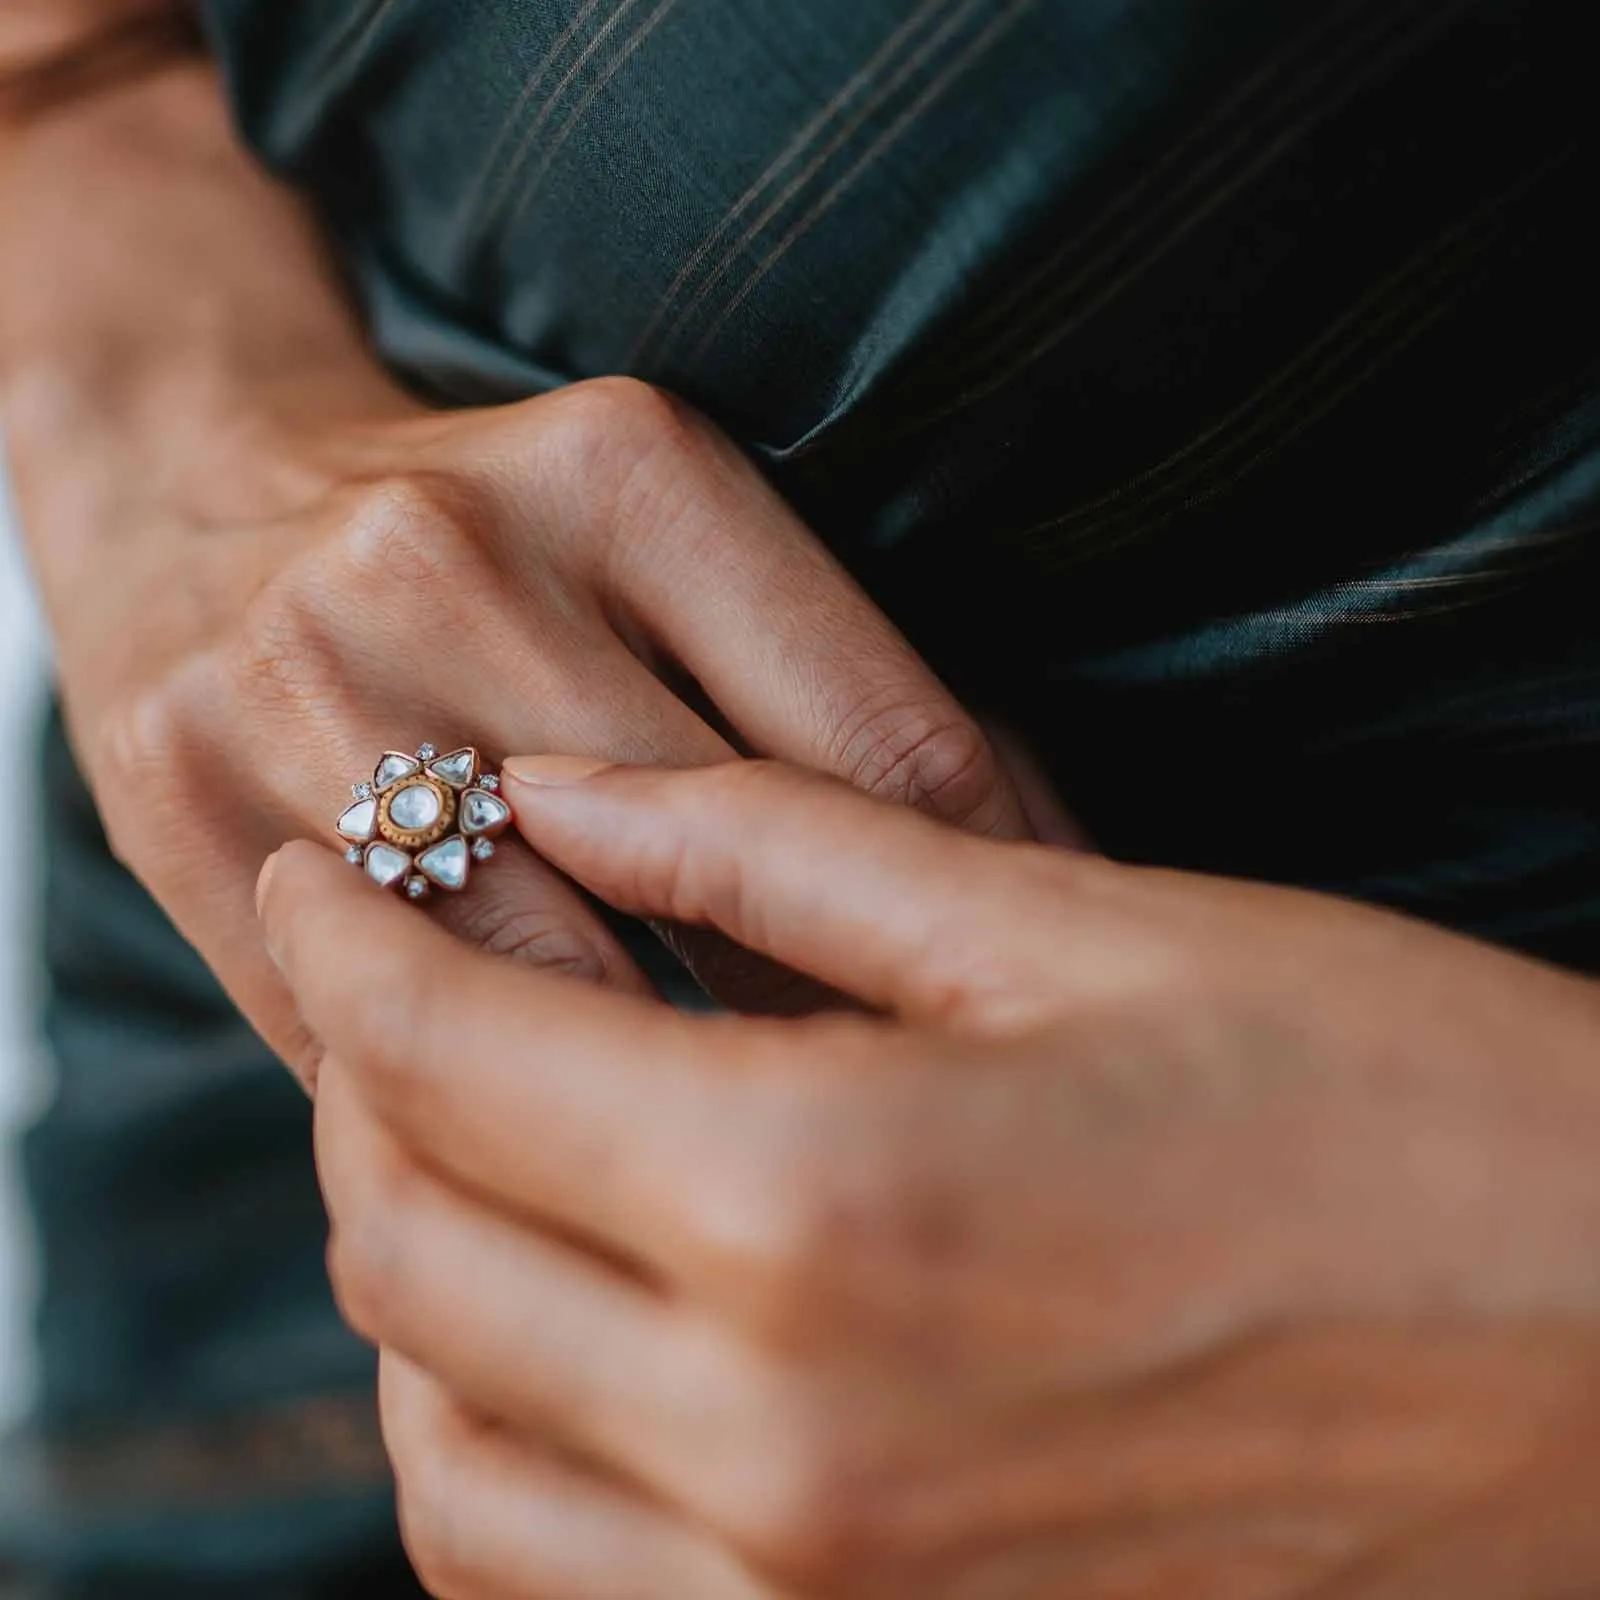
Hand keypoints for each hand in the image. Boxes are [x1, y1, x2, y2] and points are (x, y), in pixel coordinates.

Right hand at [3, 55, 1028, 1064]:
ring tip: (764, 1159)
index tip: (1033, 1011)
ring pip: (556, 987)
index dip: (994, 904)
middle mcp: (458, 567)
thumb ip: (812, 686)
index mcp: (634, 472)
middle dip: (841, 1028)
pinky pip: (399, 1031)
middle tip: (925, 1119)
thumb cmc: (489, 527)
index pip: (887, 749)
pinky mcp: (194, 811)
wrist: (190, 470)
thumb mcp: (659, 519)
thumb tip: (1019, 869)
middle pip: (728, 881)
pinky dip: (505, 1107)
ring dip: (675, 1097)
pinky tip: (578, 1147)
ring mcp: (311, 693)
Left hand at [258, 759, 1599, 1598]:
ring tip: (462, 1139)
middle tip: (395, 970)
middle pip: (412, 1251)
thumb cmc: (1389, 1109)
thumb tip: (566, 794)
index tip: (326, 861)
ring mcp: (815, 1597)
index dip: (354, 939)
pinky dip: (504, 1443)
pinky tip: (566, 1320)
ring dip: (412, 1275)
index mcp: (822, 1201)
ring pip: (448, 1451)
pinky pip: (563, 1587)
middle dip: (360, 1086)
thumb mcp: (1076, 926)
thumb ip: (780, 855)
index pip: (453, 1060)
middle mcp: (776, 1440)